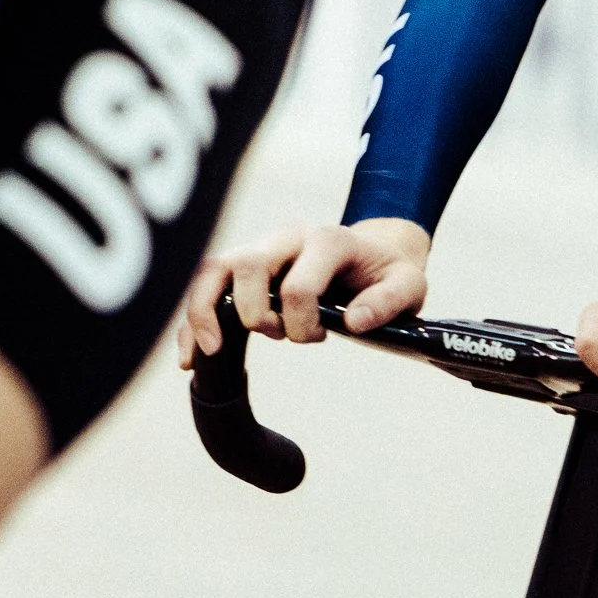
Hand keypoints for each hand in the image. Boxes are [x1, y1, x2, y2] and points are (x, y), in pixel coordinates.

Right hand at [177, 217, 432, 364]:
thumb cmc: (388, 273)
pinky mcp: (244, 266)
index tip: (321, 336)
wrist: (375, 251)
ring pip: (212, 270)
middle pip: (247, 265)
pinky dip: (191, 321)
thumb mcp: (409, 286)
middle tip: (276, 335)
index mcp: (327, 240)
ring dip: (205, 313)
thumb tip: (355, 323)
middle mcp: (286, 237)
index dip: (302, 322)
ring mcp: (260, 249)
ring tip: (209, 353)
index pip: (298, 284)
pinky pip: (204, 285)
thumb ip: (388, 302)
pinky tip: (188, 359)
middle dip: (254, 313)